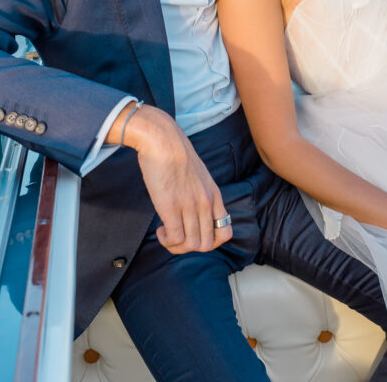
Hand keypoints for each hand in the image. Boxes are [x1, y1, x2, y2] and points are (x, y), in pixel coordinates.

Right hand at [119, 104, 232, 253]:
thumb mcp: (199, 174)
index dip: (211, 241)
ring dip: (177, 246)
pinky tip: (161, 230)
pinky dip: (167, 241)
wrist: (162, 139)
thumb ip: (201, 193)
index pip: (226, 232)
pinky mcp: (171, 207)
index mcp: (214, 195)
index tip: (195, 233)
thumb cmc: (176, 154)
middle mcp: (206, 203)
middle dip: (190, 247)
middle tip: (177, 235)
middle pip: (207, 245)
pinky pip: (175, 239)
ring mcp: (189, 205)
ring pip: (192, 246)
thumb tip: (194, 211)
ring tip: (167, 233)